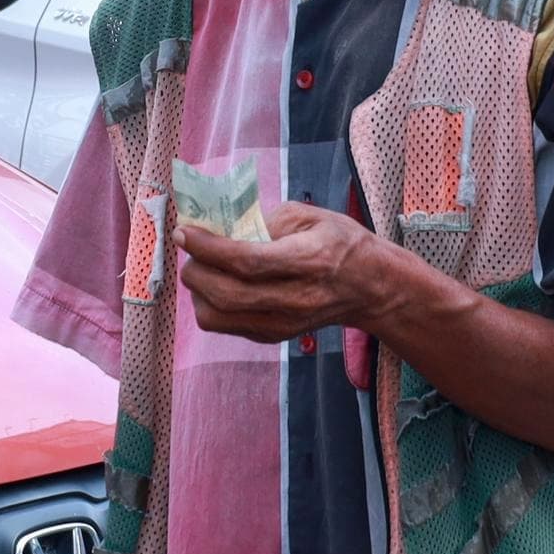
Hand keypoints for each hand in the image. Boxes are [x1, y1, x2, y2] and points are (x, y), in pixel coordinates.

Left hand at [177, 197, 400, 345]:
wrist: (368, 288)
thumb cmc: (340, 243)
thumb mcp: (311, 216)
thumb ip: (265, 220)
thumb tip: (221, 229)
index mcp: (309, 262)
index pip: (247, 262)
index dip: (208, 248)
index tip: (185, 231)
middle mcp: (295, 300)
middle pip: (226, 294)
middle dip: (195, 269)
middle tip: (190, 247)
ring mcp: (282, 324)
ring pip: (217, 317)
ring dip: (197, 289)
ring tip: (203, 266)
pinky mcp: (271, 336)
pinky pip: (223, 325)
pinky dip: (208, 302)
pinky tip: (217, 282)